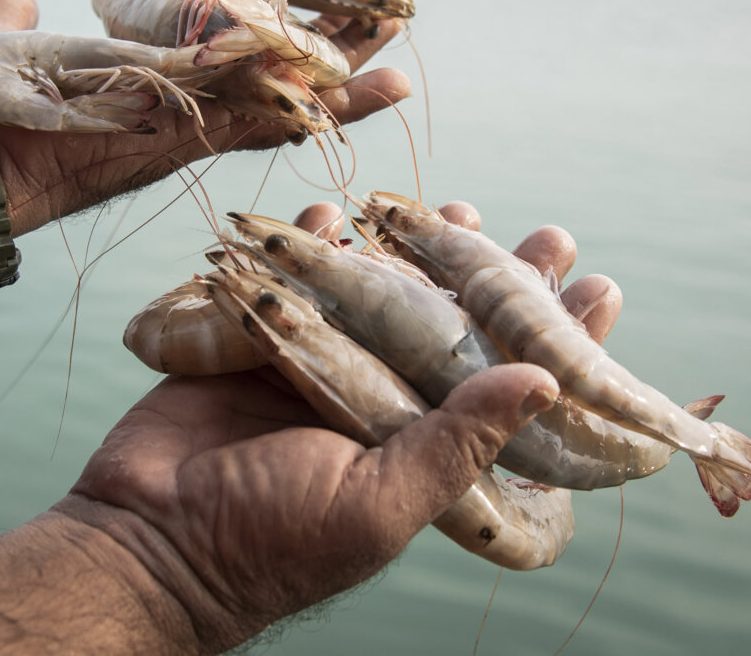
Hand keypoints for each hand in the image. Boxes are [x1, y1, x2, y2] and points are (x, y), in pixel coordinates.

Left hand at [0, 0, 411, 235]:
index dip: (272, 37)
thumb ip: (9, 15)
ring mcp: (187, 124)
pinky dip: (322, 104)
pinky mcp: (186, 138)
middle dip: (332, 55)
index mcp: (150, 84)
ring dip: (344, 76)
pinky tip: (380, 86)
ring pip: (283, 99)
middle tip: (391, 23)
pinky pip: (266, 121)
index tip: (311, 5)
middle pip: (272, 81)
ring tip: (401, 50)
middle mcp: (180, 110)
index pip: (222, 59)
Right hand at [50, 202, 619, 650]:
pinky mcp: (254, 343)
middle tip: (545, 235)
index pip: (502, 388)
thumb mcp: (377, 502)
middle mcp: (373, 403)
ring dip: (411, 251)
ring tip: (456, 209)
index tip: (600, 289)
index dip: (551, 343)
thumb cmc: (268, 541)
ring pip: (374, 294)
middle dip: (492, 279)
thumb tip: (544, 383)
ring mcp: (313, 368)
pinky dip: (312, 244)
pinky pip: (292, 282)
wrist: (150, 535)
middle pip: (448, 328)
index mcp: (414, 448)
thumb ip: (455, 444)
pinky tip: (337, 213)